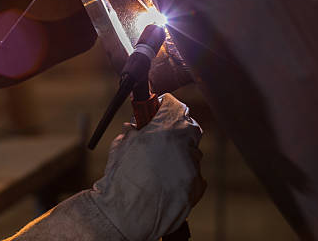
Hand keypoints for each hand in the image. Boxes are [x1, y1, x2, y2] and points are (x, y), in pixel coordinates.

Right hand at [90, 94, 205, 239]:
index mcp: (165, 127)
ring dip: (178, 154)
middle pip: (188, 126)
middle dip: (176, 128)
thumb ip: (133, 131)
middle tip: (160, 137)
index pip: (173, 104)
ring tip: (158, 167)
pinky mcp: (197, 186)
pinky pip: (193, 174)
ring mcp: (193, 166)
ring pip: (191, 152)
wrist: (127, 213)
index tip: (158, 110)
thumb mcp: (121, 144)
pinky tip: (165, 184)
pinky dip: (182, 176)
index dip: (164, 106)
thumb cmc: (120, 176)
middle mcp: (184, 143)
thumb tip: (136, 127)